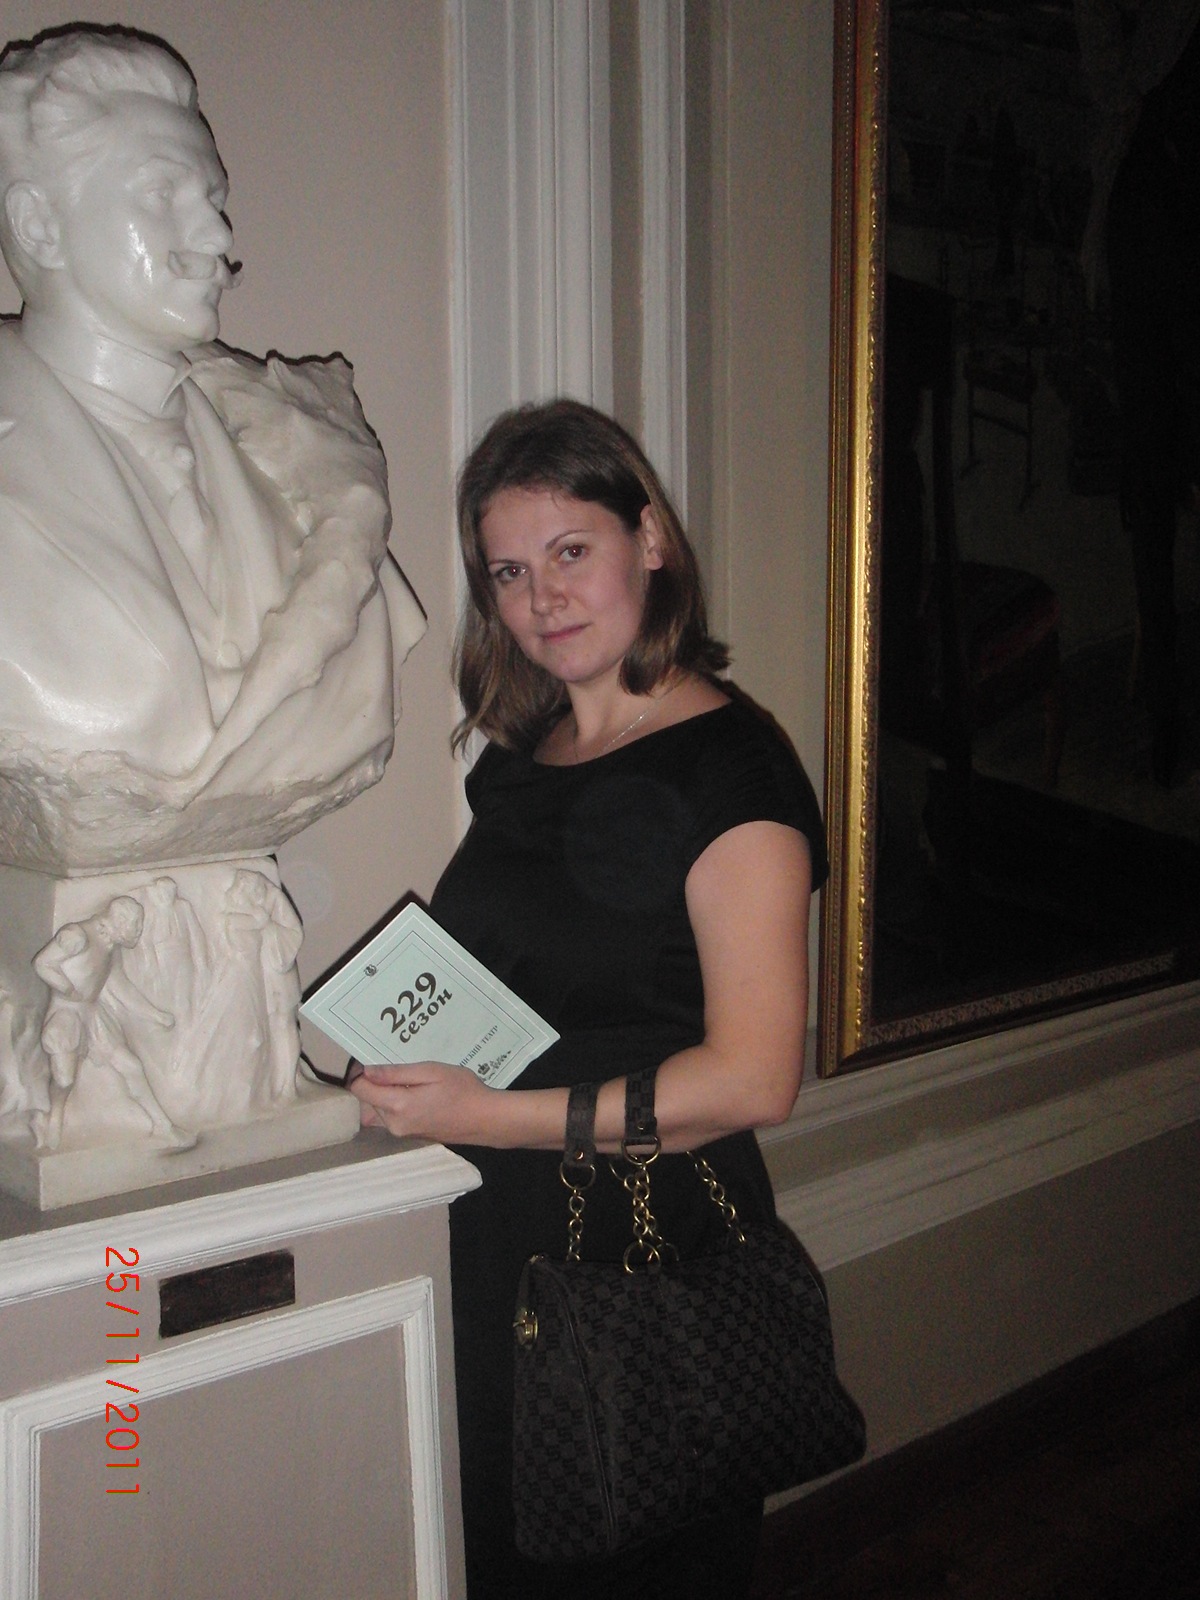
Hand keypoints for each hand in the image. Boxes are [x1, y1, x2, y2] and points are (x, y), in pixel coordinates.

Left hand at [349, 1061, 496, 1142]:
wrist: (486, 1119)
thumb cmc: (463, 1090)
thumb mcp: (431, 1072)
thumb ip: (396, 1073)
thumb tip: (367, 1071)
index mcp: (397, 1106)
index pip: (360, 1090)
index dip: (363, 1073)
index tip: (377, 1060)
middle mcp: (394, 1124)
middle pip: (368, 1100)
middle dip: (376, 1083)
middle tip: (400, 1067)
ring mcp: (403, 1133)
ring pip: (379, 1110)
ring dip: (386, 1095)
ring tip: (411, 1080)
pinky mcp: (411, 1136)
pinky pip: (392, 1118)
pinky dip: (396, 1105)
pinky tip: (418, 1094)